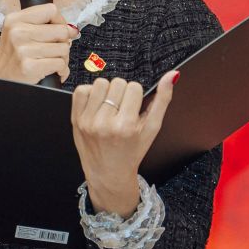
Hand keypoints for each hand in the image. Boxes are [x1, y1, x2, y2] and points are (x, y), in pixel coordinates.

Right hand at [0, 2, 79, 84]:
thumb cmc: (12, 60)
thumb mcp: (18, 34)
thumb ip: (42, 27)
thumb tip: (71, 29)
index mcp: (14, 20)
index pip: (51, 10)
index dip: (61, 22)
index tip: (59, 32)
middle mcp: (17, 32)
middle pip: (61, 30)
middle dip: (64, 43)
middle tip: (54, 52)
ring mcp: (23, 49)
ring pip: (63, 48)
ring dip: (63, 59)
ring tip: (51, 63)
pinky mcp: (29, 66)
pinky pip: (60, 64)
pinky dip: (61, 70)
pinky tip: (52, 72)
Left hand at [70, 72, 177, 215]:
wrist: (109, 173)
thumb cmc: (132, 151)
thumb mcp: (152, 129)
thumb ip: (163, 100)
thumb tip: (172, 75)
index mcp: (126, 126)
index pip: (134, 87)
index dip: (136, 95)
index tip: (134, 107)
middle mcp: (105, 124)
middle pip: (117, 83)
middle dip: (122, 93)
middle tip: (122, 109)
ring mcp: (88, 122)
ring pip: (100, 84)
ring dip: (106, 92)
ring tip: (110, 107)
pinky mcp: (75, 120)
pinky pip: (80, 91)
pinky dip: (90, 94)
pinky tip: (97, 106)